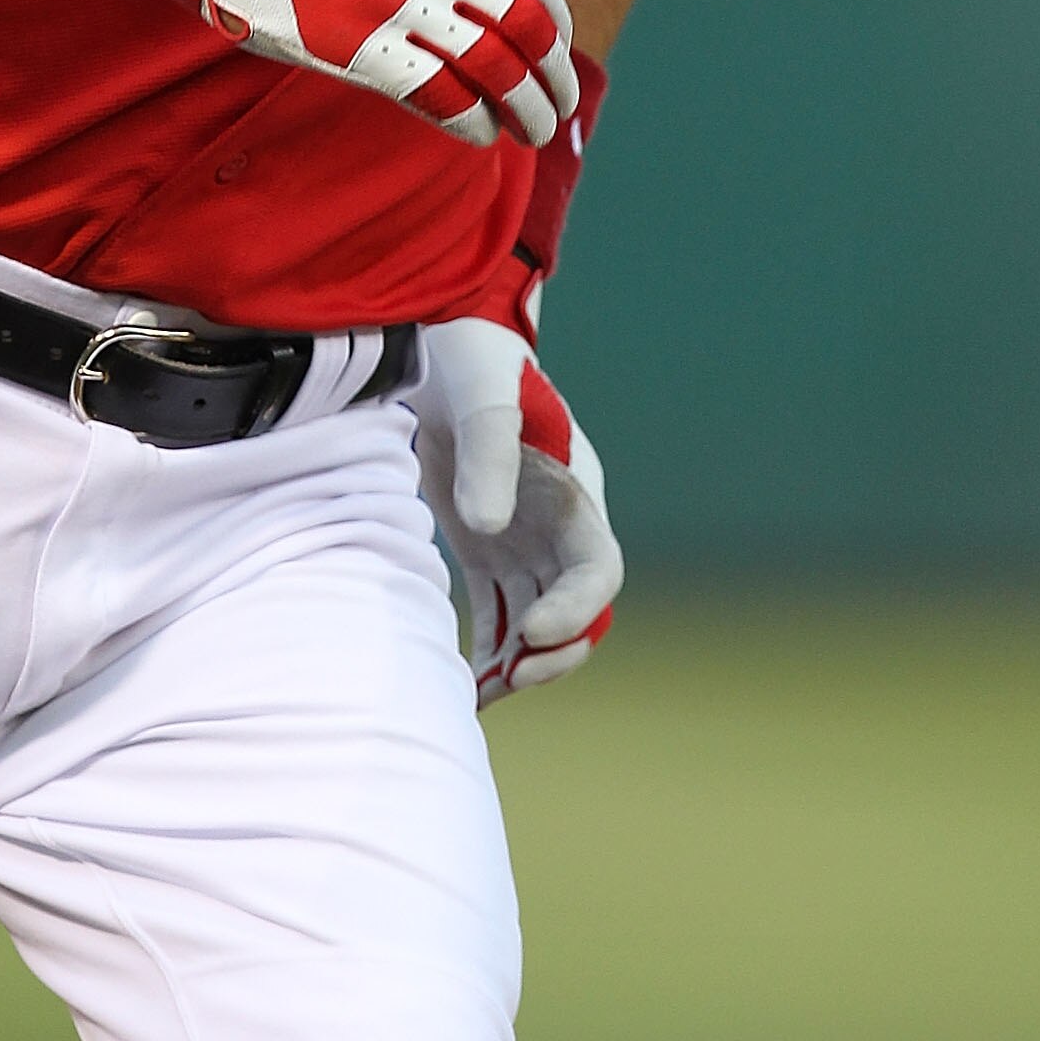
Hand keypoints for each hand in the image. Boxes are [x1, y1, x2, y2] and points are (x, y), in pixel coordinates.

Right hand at [104, 0, 576, 147]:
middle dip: (554, 76)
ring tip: (532, 132)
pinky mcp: (360, 50)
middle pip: (524, 28)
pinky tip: (482, 134)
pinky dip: (471, 121)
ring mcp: (396, 4)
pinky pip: (439, 96)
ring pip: (491, 69)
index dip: (560, 22)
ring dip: (523, 109)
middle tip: (559, 106)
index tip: (561, 51)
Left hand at [413, 315, 622, 704]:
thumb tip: (486, 528)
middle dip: (553, 651)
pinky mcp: (486, 551)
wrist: (440, 346)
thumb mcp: (484, 397)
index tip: (535, 631)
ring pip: (537, 621)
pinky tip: (463, 681)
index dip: (577, 608)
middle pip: (577, 609)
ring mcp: (525, 541)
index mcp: (576, 492)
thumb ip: (490, 457)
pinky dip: (488, 650)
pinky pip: (497, 614)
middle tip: (511, 679)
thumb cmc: (473, 360)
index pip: (599, 568)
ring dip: (518, 661)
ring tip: (480, 694)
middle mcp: (559, 526)